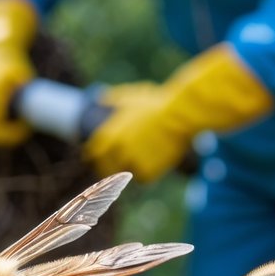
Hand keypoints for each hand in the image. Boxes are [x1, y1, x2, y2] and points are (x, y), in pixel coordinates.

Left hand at [85, 44, 273, 181]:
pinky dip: (148, 173)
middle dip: (111, 168)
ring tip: (142, 161)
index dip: (96, 156)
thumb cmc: (158, 104)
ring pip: (125, 173)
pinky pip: (143, 178)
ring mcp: (131, 161)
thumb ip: (114, 100)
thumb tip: (101, 98)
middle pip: (106, 168)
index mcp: (109, 133)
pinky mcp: (147, 171)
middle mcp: (116, 149)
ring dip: (131, 169)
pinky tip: (156, 163)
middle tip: (119, 166)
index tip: (100, 157)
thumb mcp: (133, 97)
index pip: (93, 152)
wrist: (181, 114)